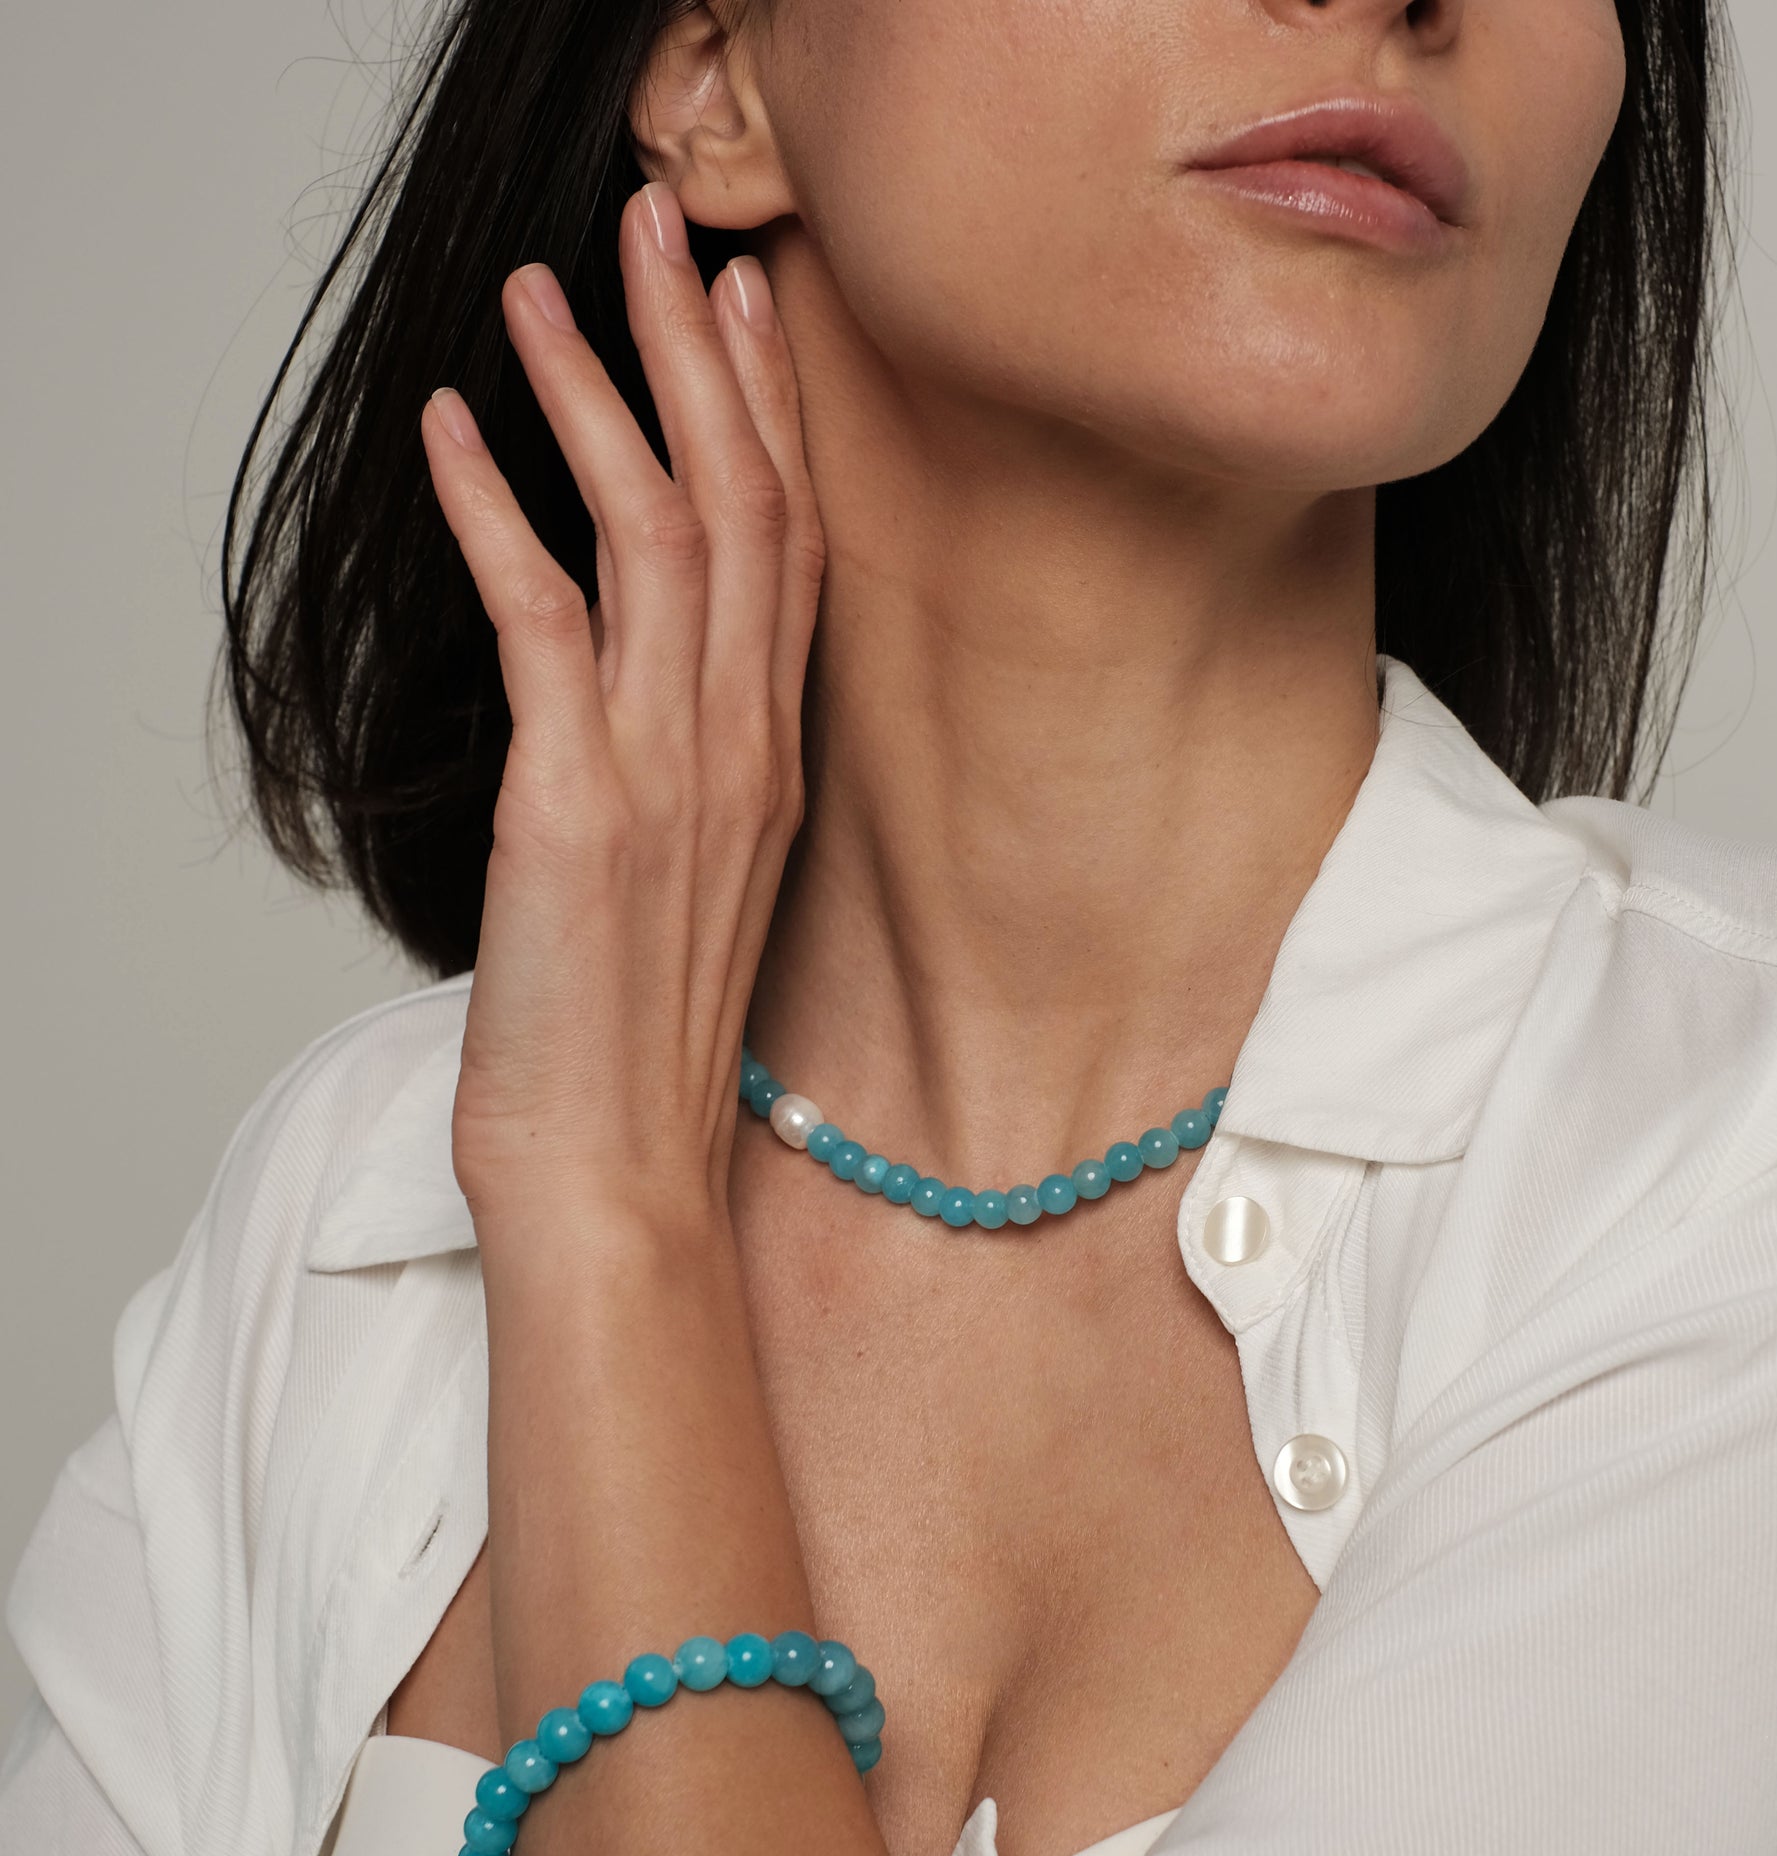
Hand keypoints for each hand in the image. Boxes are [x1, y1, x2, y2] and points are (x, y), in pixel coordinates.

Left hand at [422, 183, 824, 1233]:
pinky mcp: (577, 806)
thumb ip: (692, 780)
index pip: (792, 551)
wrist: (622, 1175)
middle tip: (653, 229)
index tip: (739, 308)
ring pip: (657, 534)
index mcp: (774, 765)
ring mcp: (669, 773)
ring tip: (542, 292)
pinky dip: (497, 511)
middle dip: (695, 351)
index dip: (768, 415)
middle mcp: (741, 750)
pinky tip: (454, 434)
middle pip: (742, 505)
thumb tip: (642, 704)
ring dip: (596, 396)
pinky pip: (543, 620)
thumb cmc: (645, 1051)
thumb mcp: (692, 893)